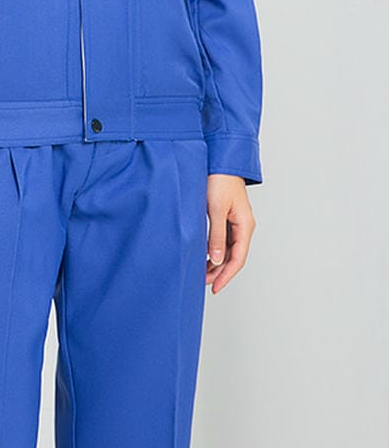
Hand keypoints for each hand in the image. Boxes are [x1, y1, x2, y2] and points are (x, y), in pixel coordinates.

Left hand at [205, 172, 255, 293]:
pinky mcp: (227, 216)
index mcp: (245, 225)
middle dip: (220, 272)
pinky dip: (215, 250)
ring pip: (229, 249)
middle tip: (204, 284)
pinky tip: (205, 256)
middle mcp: (243, 226)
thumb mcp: (216, 209)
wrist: (220, 160)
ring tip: (202, 274)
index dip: (226, 275)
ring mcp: (236, 221)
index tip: (215, 287)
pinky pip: (224, 239)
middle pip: (234, 256)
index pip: (238, 258)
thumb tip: (217, 260)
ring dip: (217, 263)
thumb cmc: (220, 180)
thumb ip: (216, 235)